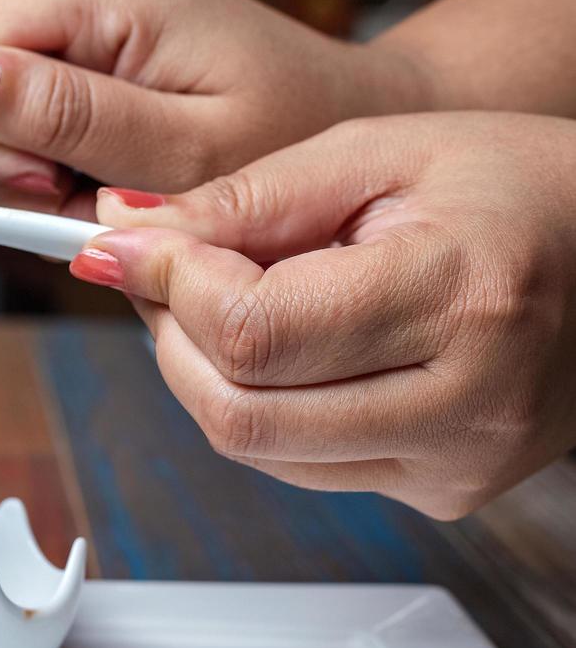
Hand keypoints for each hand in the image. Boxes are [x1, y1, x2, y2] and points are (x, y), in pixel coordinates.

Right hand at [0, 0, 430, 212]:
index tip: (35, 177)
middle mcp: (87, 0)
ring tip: (103, 190)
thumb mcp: (186, 148)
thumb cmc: (293, 142)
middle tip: (71, 193)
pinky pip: (20, 123)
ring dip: (22, 169)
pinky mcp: (88, 67)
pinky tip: (103, 180)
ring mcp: (84, 34)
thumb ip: (70, 116)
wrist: (349, 132)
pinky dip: (47, 169)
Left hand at [77, 112, 575, 518]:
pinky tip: (277, 349)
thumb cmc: (520, 189)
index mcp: (463, 298)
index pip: (255, 336)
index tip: (130, 245)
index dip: (171, 288)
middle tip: (167, 274)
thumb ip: (243, 201)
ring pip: (255, 449)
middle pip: (238, 413)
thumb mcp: (376, 155)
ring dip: (205, 375)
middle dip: (172, 338)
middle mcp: (466, 402)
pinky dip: (256, 404)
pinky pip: (296, 464)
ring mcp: (456, 462)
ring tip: (227, 301)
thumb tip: (128, 235)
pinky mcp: (442, 492)